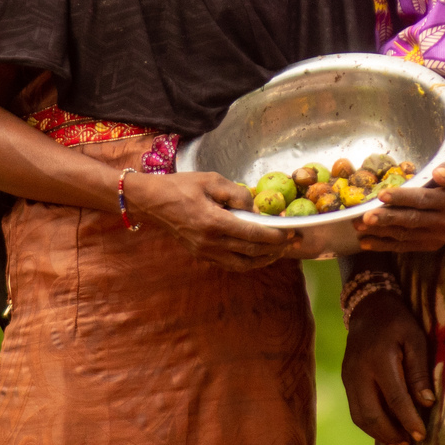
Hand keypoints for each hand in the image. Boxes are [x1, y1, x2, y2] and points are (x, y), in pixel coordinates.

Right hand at [129, 171, 298, 269]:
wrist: (151, 202)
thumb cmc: (181, 186)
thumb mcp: (211, 180)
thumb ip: (238, 194)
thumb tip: (256, 208)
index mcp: (214, 223)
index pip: (253, 235)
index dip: (275, 236)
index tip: (291, 232)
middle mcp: (210, 243)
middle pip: (252, 252)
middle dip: (276, 248)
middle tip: (293, 241)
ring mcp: (205, 253)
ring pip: (243, 264)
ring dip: (264, 259)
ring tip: (279, 250)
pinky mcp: (201, 255)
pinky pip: (231, 264)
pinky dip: (248, 262)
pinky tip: (258, 253)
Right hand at [342, 292, 434, 444]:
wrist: (368, 308)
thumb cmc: (398, 323)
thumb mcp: (415, 339)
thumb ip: (419, 371)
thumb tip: (427, 403)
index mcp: (379, 359)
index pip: (395, 398)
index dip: (409, 420)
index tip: (422, 435)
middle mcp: (359, 371)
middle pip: (371, 413)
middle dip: (391, 434)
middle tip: (409, 444)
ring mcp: (349, 377)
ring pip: (359, 417)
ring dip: (379, 434)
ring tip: (398, 444)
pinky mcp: (346, 380)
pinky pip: (355, 410)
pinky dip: (370, 425)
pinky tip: (385, 431)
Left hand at [358, 160, 444, 253]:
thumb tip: (437, 172)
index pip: (423, 200)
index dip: (402, 197)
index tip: (381, 194)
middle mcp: (443, 222)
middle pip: (411, 220)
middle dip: (387, 218)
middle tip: (366, 217)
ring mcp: (435, 237)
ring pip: (405, 234)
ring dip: (381, 232)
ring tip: (360, 227)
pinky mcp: (428, 245)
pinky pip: (404, 246)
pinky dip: (384, 245)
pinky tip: (366, 243)